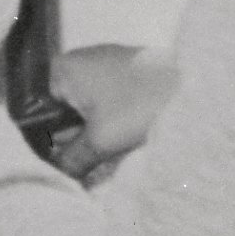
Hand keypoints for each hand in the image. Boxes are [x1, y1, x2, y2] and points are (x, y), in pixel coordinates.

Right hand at [49, 42, 175, 178]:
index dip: (48, 140)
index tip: (62, 163)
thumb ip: (70, 160)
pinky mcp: (129, 72)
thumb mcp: (98, 142)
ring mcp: (105, 64)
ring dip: (94, 135)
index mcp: (62, 69)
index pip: (40, 111)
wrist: (194, 89)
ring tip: (107, 157)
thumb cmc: (136, 108)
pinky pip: (109, 102)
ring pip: (88, 109)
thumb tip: (56, 175)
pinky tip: (124, 141)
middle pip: (64, 110)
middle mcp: (79, 61)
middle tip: (87, 164)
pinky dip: (112, 123)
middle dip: (75, 140)